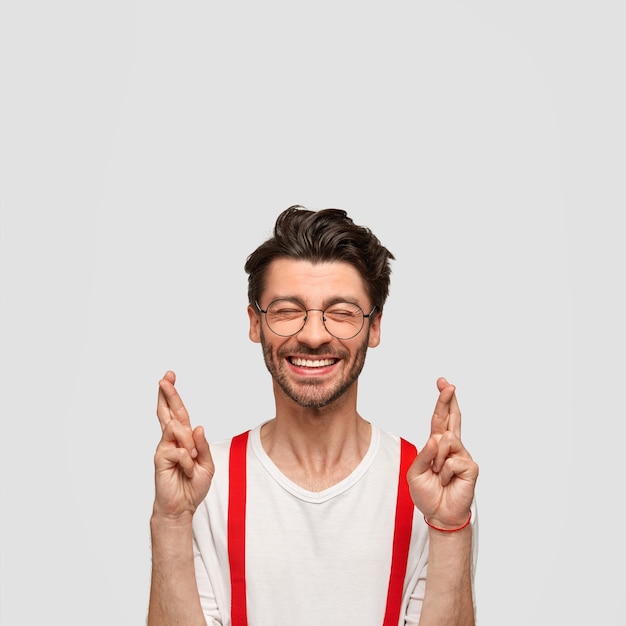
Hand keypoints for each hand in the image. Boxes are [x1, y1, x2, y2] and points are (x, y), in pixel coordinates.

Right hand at [152, 370, 213, 520]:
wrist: (181, 506)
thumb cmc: (193, 485)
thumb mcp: (206, 464)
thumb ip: (202, 446)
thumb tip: (197, 427)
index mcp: (184, 438)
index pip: (178, 412)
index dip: (173, 395)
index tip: (169, 377)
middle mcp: (172, 440)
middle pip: (169, 412)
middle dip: (168, 394)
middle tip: (165, 378)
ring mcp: (165, 448)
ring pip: (177, 430)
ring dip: (190, 444)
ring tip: (192, 460)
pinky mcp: (160, 459)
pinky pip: (180, 451)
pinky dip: (189, 462)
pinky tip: (187, 470)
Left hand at [407, 378, 477, 528]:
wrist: (439, 514)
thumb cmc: (428, 493)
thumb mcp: (416, 472)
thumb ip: (424, 454)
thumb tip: (437, 438)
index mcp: (437, 445)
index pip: (440, 419)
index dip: (442, 401)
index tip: (443, 383)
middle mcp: (452, 446)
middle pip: (453, 418)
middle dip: (448, 399)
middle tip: (447, 383)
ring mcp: (462, 455)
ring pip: (446, 440)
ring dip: (436, 459)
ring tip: (438, 474)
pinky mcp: (470, 467)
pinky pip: (452, 460)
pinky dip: (445, 472)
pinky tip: (448, 481)